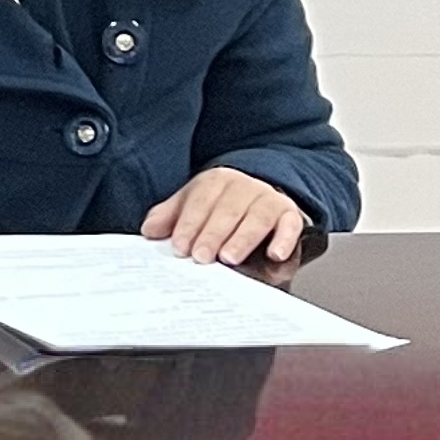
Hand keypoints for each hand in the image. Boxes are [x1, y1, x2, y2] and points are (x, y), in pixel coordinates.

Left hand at [142, 167, 306, 265]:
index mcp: (216, 181)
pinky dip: (284, 240)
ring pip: (257, 218)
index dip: (189, 224)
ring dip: (242, 238)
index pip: (200, 201)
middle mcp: (244, 187)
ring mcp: (269, 199)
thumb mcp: (193, 207)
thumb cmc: (221, 209)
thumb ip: (170, 217)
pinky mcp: (290, 216)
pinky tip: (275, 255)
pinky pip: (291, 226)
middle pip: (227, 210)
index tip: (180, 246)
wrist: (260, 201)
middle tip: (201, 256)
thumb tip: (149, 230)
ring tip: (229, 257)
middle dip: (212, 234)